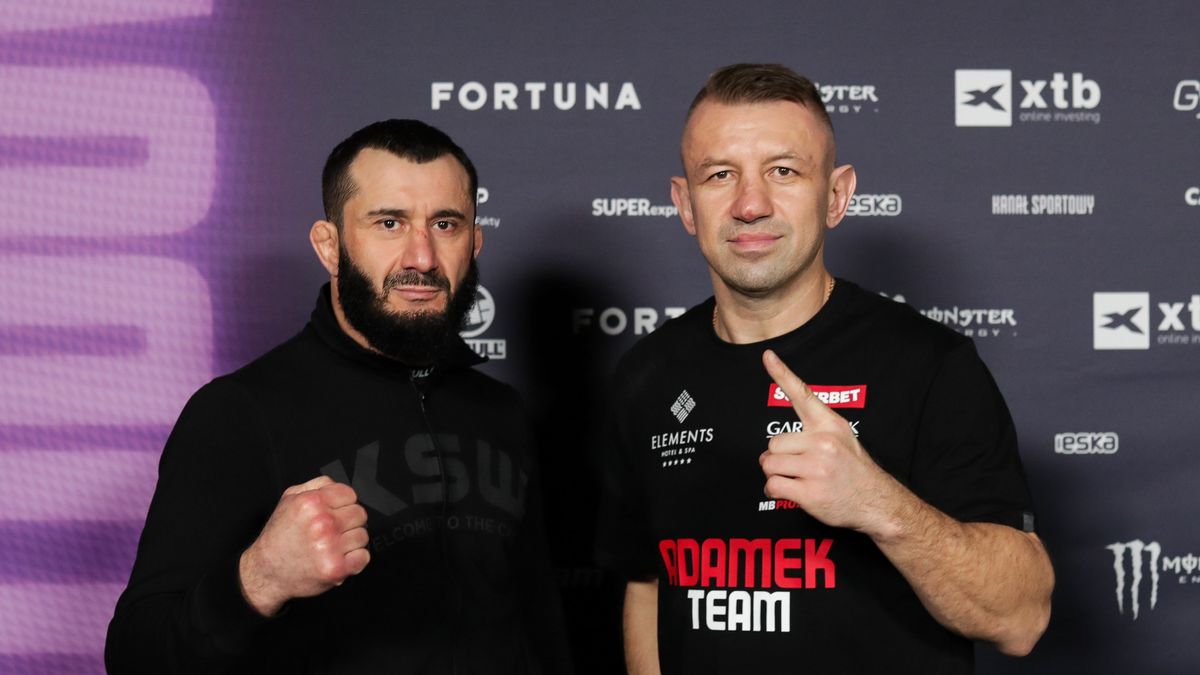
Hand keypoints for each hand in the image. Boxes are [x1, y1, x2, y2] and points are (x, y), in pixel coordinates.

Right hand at [238, 475, 369, 615]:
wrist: (266, 572)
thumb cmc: (279, 537)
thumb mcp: (289, 499)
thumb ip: (317, 485)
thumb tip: (337, 485)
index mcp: (312, 503)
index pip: (350, 495)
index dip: (344, 504)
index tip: (336, 513)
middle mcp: (322, 523)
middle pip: (360, 514)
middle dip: (349, 522)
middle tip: (333, 531)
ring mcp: (330, 547)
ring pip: (362, 535)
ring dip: (351, 541)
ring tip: (332, 546)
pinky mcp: (336, 568)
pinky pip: (364, 556)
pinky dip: (355, 559)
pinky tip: (339, 558)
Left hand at [759, 349, 898, 534]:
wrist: (877, 503)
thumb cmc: (854, 471)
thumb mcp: (842, 438)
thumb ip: (815, 430)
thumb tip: (779, 439)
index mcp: (830, 425)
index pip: (802, 394)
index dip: (782, 374)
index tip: (767, 355)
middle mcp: (823, 443)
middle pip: (773, 443)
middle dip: (778, 457)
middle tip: (796, 466)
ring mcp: (817, 468)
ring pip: (769, 464)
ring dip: (775, 474)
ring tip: (796, 479)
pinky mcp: (811, 492)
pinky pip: (773, 485)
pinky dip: (774, 491)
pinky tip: (790, 492)